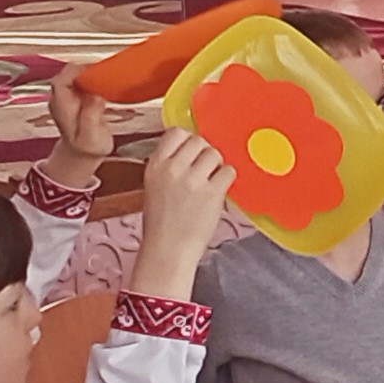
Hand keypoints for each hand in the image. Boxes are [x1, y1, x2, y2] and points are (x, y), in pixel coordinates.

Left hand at [42, 68, 111, 178]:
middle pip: (68, 74)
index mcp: (62, 108)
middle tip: (103, 76)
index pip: (60, 81)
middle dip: (85, 71)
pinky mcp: (78, 96)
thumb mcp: (91, 138)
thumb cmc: (87, 147)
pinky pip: (84, 81)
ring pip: (76, 75)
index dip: (75, 73)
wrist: (83, 153)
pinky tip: (104, 86)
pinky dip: (94, 79)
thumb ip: (91, 117)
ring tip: (106, 80)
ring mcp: (69, 97)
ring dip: (91, 75)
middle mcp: (62, 100)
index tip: (93, 73)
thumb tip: (96, 96)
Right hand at [130, 128, 235, 299]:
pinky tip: (219, 191)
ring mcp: (193, 180)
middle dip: (206, 153)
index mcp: (155, 164)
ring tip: (211, 183)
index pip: (176, 132)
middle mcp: (173, 168)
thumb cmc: (162, 222)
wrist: (168, 250)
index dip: (189, 140)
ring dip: (218, 166)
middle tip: (205, 170)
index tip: (193, 153)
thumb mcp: (154, 185)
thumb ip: (170, 164)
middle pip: (199, 141)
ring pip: (215, 154)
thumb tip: (194, 149)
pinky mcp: (212, 193)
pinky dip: (228, 179)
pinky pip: (229, 171)